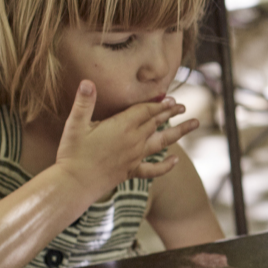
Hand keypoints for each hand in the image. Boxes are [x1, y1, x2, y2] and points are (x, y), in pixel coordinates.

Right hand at [56, 81, 199, 196]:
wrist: (73, 185)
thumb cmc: (72, 154)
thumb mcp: (75, 125)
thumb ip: (84, 103)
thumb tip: (86, 82)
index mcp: (122, 126)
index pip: (146, 110)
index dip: (159, 104)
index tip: (171, 99)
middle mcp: (133, 140)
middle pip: (156, 122)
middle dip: (171, 113)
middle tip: (183, 107)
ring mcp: (134, 157)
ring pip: (162, 142)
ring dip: (179, 132)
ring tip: (195, 124)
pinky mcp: (130, 172)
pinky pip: (152, 169)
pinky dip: (165, 166)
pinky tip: (176, 161)